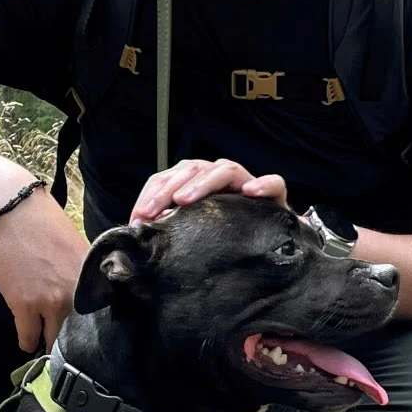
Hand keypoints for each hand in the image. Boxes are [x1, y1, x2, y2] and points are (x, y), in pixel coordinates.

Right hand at [0, 189, 89, 353]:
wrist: (12, 212)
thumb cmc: (44, 224)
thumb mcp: (78, 248)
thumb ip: (85, 275)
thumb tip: (91, 296)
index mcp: (92, 278)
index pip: (101, 317)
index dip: (92, 327)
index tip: (86, 332)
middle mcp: (76, 293)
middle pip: (77, 333)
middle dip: (69, 338)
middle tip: (62, 339)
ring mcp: (50, 302)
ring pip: (52, 339)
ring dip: (47, 341)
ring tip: (43, 339)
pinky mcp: (24, 306)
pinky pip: (28, 338)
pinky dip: (27, 341)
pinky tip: (27, 339)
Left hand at [130, 157, 287, 224]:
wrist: (271, 242)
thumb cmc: (225, 234)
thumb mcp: (193, 230)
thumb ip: (170, 226)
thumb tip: (137, 231)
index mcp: (196, 182)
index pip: (170, 178)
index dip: (152, 194)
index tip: (139, 217)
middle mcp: (219, 176)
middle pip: (192, 170)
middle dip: (168, 189)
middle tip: (154, 210)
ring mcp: (247, 181)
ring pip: (224, 170)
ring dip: (203, 182)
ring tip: (185, 199)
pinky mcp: (274, 193)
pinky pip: (273, 182)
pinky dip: (262, 184)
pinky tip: (251, 191)